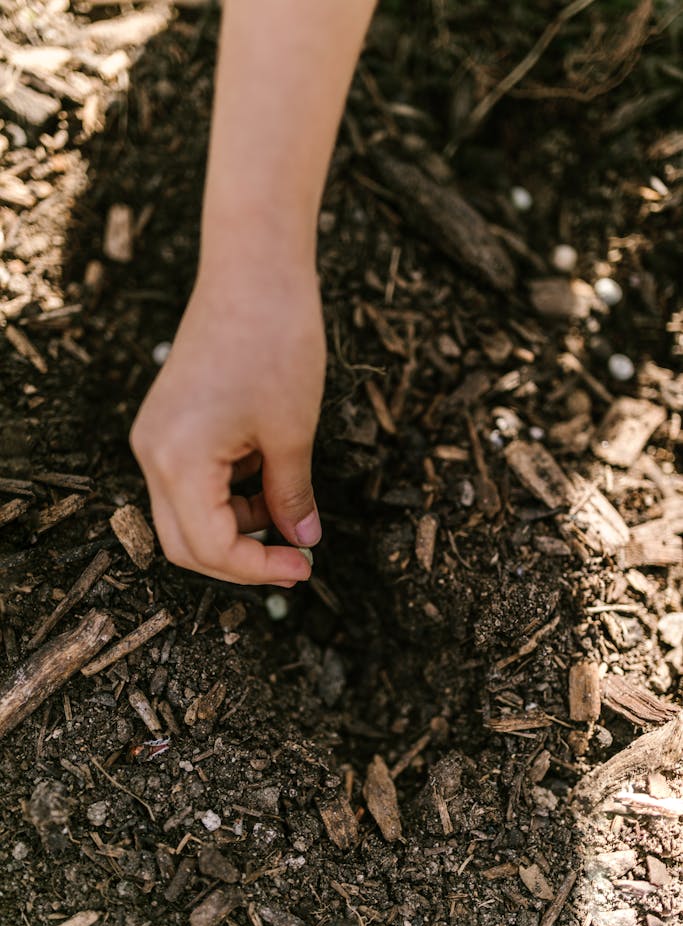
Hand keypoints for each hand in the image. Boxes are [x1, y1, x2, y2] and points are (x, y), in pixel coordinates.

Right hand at [129, 259, 324, 585]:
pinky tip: (265, 474)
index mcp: (178, 462)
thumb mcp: (292, 433)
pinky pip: (187, 482)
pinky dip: (226, 495)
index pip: (211, 549)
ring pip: (185, 515)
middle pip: (185, 544)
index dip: (260, 569)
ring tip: (284, 503)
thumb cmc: (275, 342)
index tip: (304, 567)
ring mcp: (155, 437)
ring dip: (234, 526)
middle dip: (240, 559)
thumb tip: (302, 538)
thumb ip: (291, 496)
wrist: (253, 270)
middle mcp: (152, 454)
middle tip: (292, 558)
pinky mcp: (167, 423)